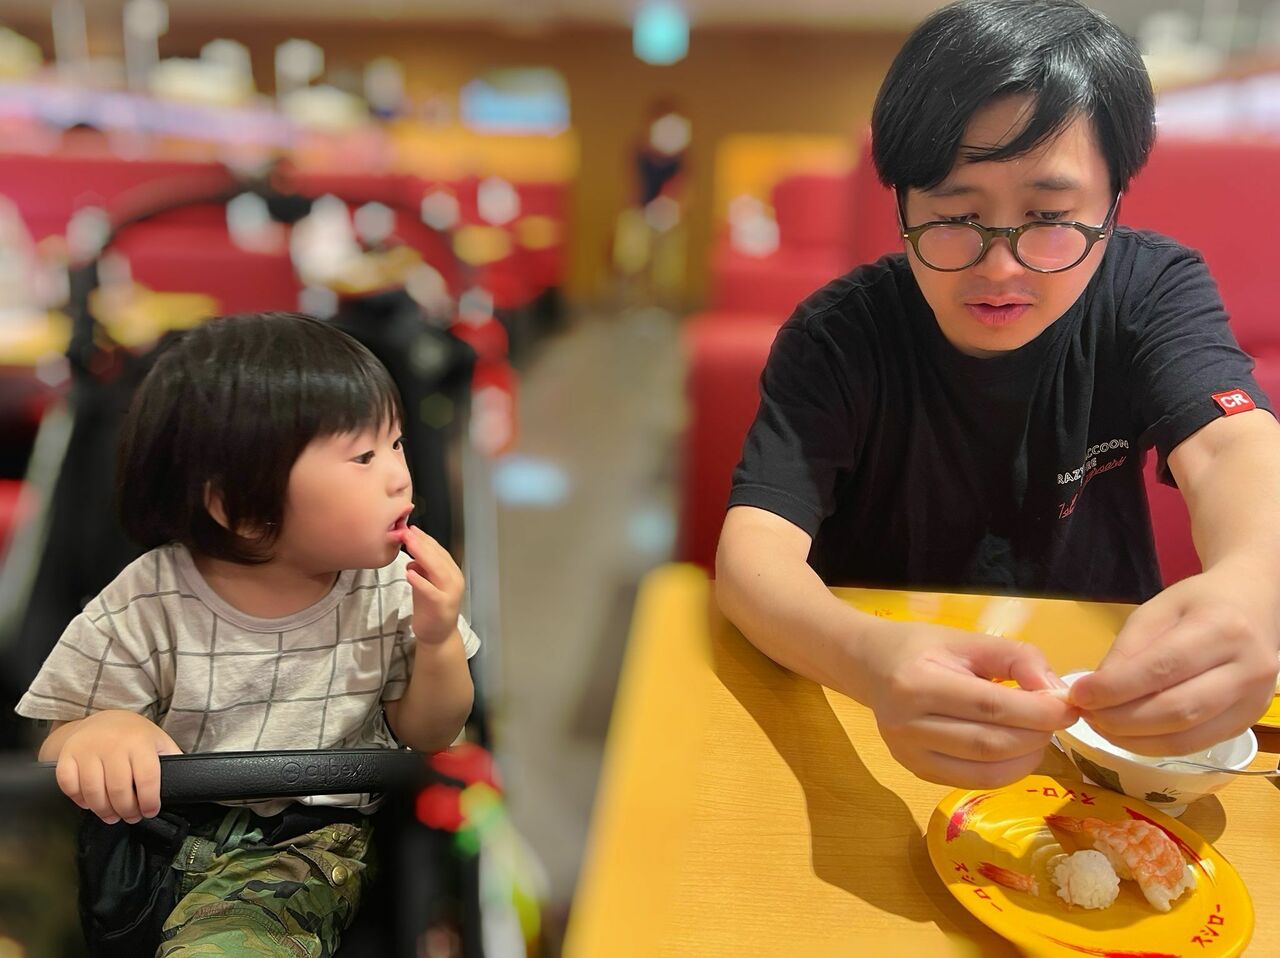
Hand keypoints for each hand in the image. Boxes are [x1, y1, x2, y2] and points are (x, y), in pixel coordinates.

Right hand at [53, 710, 181, 822]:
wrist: (102, 718)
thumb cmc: (134, 736)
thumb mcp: (158, 741)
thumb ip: (171, 759)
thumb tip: (186, 780)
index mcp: (140, 742)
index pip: (147, 777)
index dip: (149, 800)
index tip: (150, 811)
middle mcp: (113, 744)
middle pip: (118, 789)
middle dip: (126, 810)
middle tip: (131, 817)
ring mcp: (87, 749)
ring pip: (93, 790)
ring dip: (103, 810)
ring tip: (112, 816)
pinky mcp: (67, 755)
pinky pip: (68, 784)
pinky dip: (78, 799)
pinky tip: (89, 803)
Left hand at [398, 524, 464, 645]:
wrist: (437, 636)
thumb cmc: (430, 609)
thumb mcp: (425, 584)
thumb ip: (421, 570)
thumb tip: (412, 558)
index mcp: (452, 572)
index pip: (439, 551)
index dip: (425, 539)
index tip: (411, 529)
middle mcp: (455, 580)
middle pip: (438, 557)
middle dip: (422, 543)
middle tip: (406, 531)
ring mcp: (450, 593)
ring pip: (437, 570)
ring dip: (422, 555)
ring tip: (408, 544)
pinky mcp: (442, 606)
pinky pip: (431, 591)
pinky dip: (420, 581)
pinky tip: (409, 573)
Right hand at [861, 621, 1078, 787]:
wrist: (870, 666)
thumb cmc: (921, 648)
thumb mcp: (967, 640)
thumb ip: (1015, 658)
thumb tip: (1055, 691)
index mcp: (916, 683)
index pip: (989, 706)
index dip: (1036, 710)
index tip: (1068, 705)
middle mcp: (906, 724)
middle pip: (989, 743)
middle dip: (1037, 735)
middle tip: (1059, 720)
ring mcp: (908, 754)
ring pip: (985, 770)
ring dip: (1027, 757)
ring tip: (1040, 735)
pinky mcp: (916, 771)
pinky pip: (973, 782)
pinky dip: (1007, 771)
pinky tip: (1018, 752)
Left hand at [1067, 566, 1278, 755]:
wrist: (1253, 605)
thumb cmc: (1199, 604)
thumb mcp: (1156, 610)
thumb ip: (1127, 649)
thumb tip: (1096, 690)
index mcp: (1222, 629)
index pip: (1161, 668)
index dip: (1115, 688)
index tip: (1078, 695)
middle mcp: (1248, 668)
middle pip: (1176, 709)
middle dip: (1120, 719)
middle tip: (1086, 714)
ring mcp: (1254, 701)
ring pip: (1186, 736)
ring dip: (1133, 739)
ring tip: (1101, 725)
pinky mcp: (1248, 722)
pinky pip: (1195, 745)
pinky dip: (1155, 745)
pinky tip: (1128, 734)